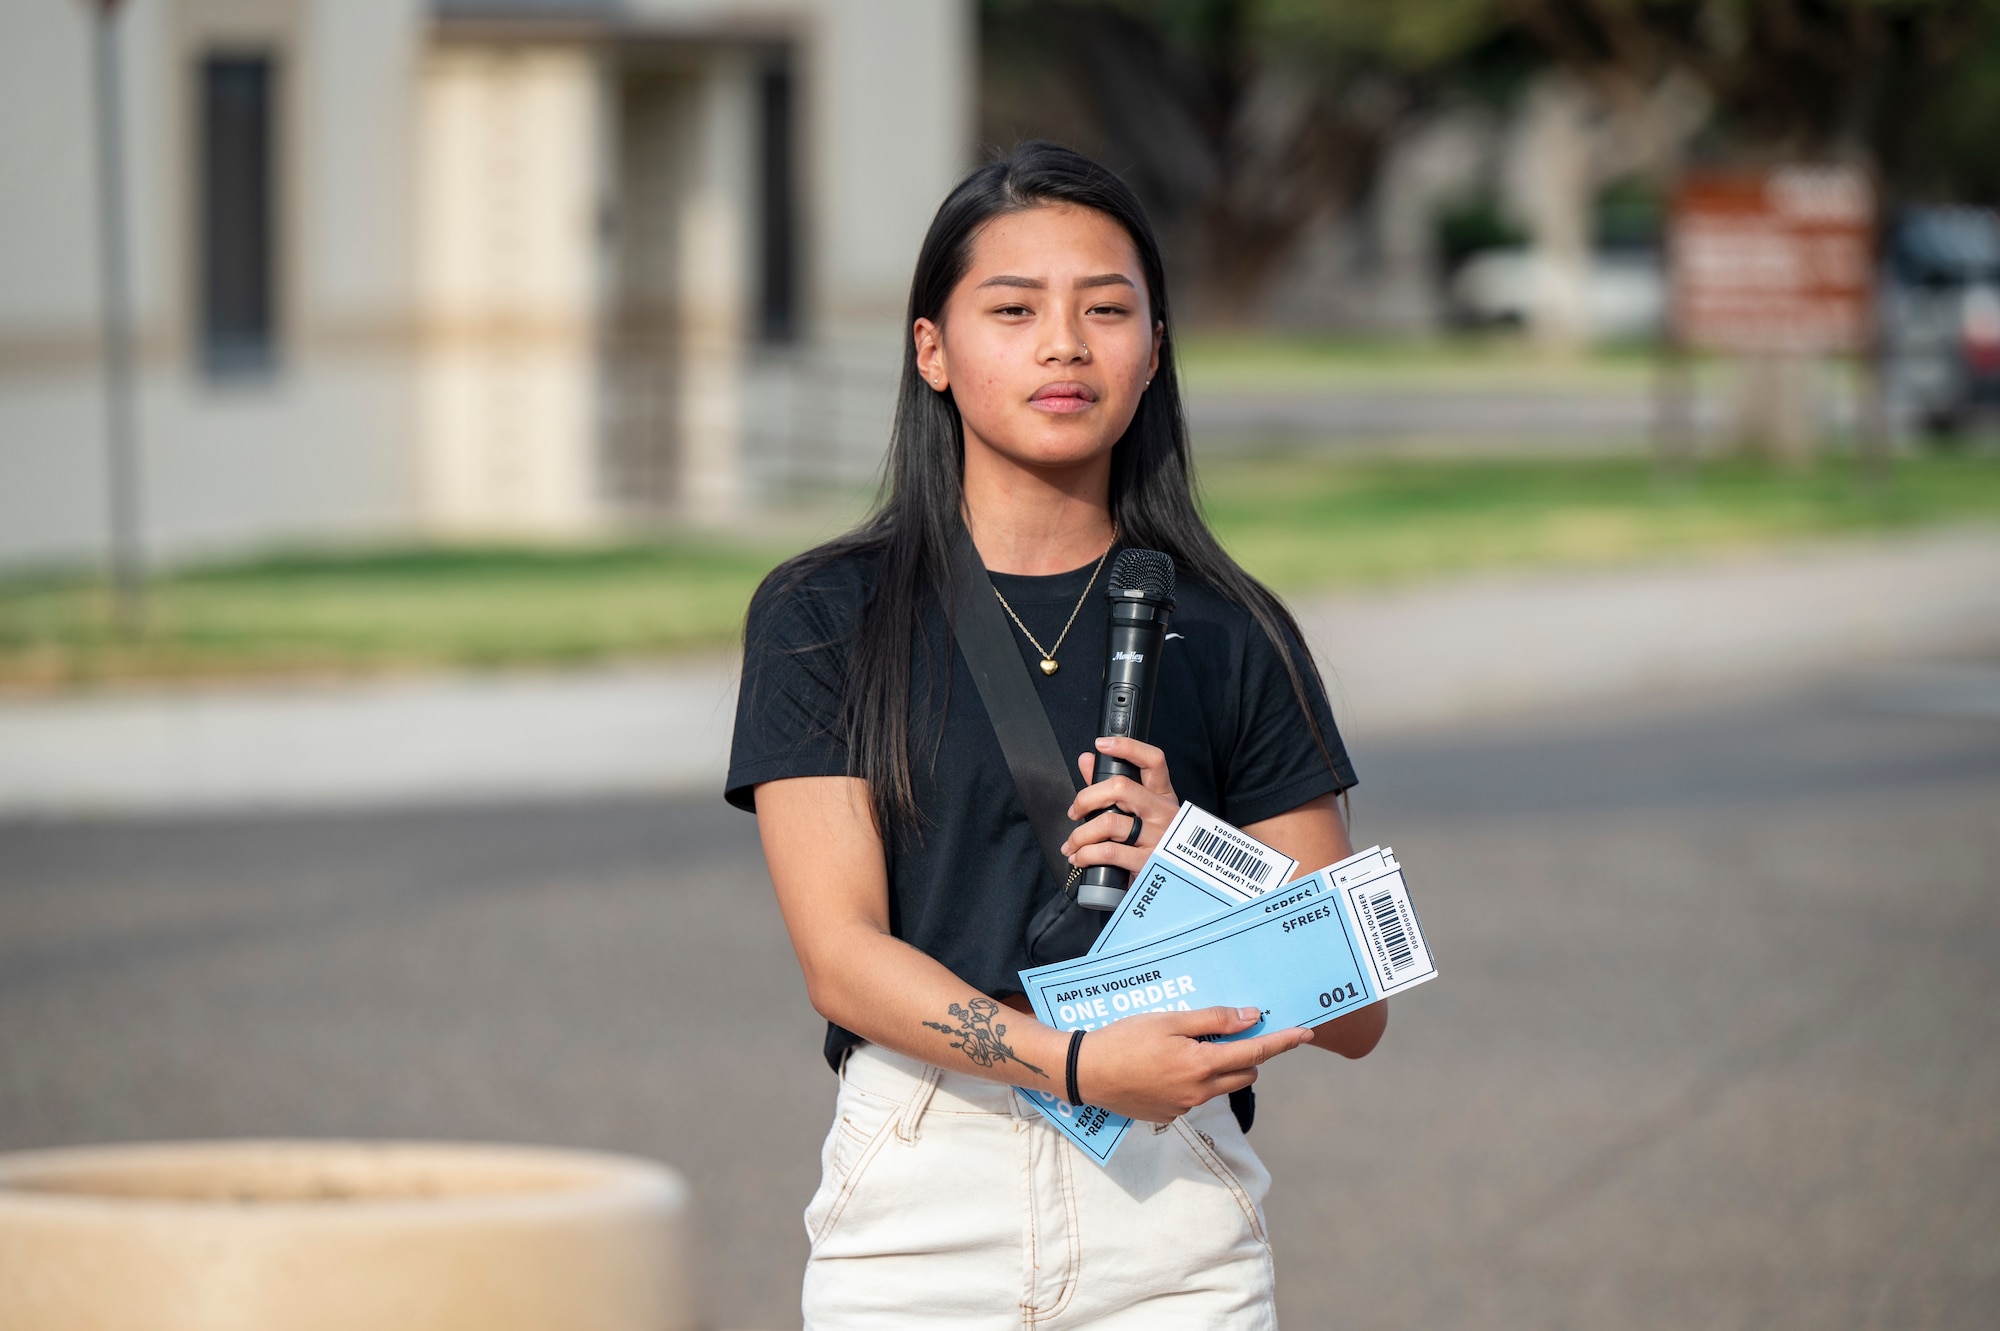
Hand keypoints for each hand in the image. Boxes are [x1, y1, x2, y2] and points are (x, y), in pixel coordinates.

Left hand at [1061, 736, 1178, 875]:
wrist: (1178, 884)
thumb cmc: (1155, 843)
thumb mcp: (1141, 814)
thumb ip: (1111, 787)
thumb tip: (1087, 759)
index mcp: (1163, 795)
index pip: (1153, 761)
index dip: (1128, 747)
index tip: (1102, 744)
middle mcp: (1163, 812)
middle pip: (1121, 787)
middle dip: (1086, 798)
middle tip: (1075, 812)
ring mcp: (1157, 836)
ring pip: (1108, 822)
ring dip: (1080, 834)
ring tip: (1072, 844)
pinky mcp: (1148, 861)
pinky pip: (1108, 851)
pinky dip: (1086, 854)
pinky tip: (1080, 858)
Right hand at [1073, 1006, 1311, 1122]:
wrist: (1086, 1073)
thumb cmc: (1125, 1039)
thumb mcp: (1169, 1020)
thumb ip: (1213, 1020)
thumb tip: (1251, 1018)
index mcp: (1202, 1065)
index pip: (1255, 1053)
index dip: (1282, 1042)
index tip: (1305, 1033)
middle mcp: (1200, 1092)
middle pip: (1245, 1073)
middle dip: (1247, 1054)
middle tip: (1228, 1032)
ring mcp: (1185, 1107)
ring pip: (1221, 1086)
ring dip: (1220, 1067)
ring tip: (1189, 1046)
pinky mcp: (1170, 1115)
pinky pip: (1196, 1096)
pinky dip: (1194, 1080)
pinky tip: (1165, 1065)